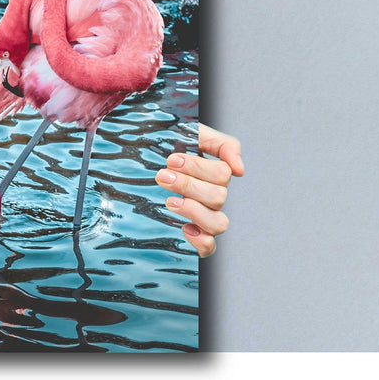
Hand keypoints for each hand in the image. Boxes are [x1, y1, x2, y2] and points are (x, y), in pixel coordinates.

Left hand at [157, 123, 243, 257]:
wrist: (137, 157)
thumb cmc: (165, 144)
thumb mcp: (190, 132)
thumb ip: (222, 144)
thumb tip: (240, 170)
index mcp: (214, 172)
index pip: (222, 173)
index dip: (198, 168)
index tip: (171, 160)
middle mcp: (213, 195)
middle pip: (218, 197)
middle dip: (188, 185)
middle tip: (162, 176)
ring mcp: (205, 216)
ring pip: (219, 223)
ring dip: (194, 211)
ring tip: (169, 201)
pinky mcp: (193, 234)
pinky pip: (209, 247)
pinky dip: (200, 240)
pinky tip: (184, 228)